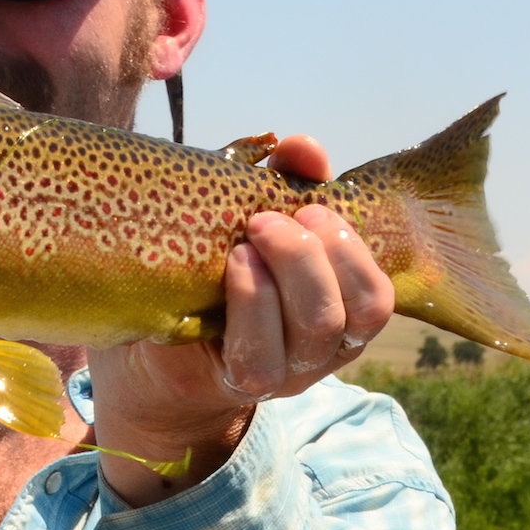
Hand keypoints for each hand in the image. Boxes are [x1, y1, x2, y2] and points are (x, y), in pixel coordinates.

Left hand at [85, 135, 394, 506]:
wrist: (151, 343)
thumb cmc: (210, 269)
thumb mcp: (249, 217)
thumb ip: (281, 182)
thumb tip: (305, 146)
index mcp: (339, 307)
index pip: (378, 291)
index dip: (352, 243)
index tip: (307, 205)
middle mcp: (326, 347)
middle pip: (360, 308)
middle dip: (317, 252)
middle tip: (266, 220)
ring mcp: (290, 371)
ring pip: (319, 328)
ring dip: (287, 273)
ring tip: (244, 243)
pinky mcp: (244, 383)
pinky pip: (262, 354)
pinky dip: (251, 303)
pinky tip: (230, 270)